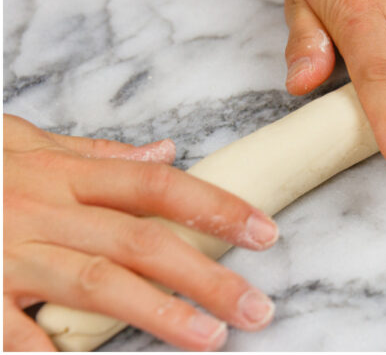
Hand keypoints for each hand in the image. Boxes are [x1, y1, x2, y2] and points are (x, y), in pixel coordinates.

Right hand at [3, 115, 277, 350]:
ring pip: (96, 283)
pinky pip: (15, 328)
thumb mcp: (22, 144)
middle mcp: (43, 212)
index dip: (215, 208)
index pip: (156, 186)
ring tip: (210, 338)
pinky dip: (49, 348)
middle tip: (257, 309)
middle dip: (205, 277)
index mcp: (62, 176)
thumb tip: (165, 153)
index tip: (265, 233)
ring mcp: (7, 253)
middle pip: (140, 242)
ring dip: (159, 312)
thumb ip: (94, 154)